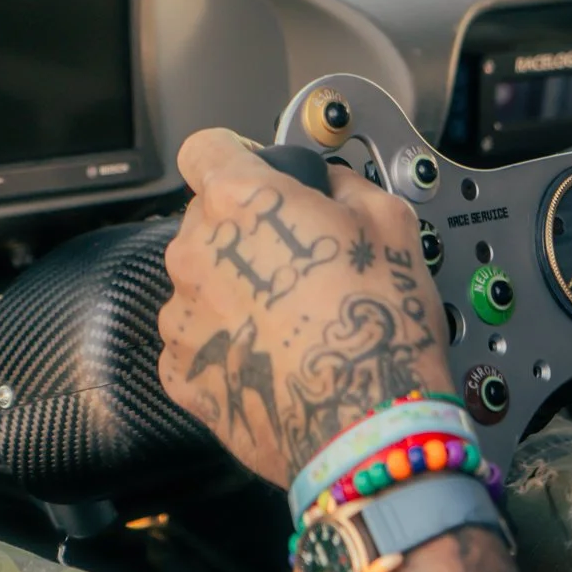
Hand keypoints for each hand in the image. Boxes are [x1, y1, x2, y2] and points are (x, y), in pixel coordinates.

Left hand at [158, 129, 452, 486]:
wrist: (364, 425)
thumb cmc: (378, 323)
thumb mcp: (389, 220)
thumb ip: (346, 183)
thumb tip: (333, 184)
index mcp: (238, 201)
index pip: (205, 147)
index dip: (235, 154)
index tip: (257, 172)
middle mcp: (195, 252)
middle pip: (206, 218)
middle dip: (246, 230)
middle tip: (300, 260)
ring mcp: (182, 315)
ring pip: (201, 280)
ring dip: (235, 288)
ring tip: (291, 317)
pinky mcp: (182, 371)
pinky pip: (198, 339)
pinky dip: (228, 342)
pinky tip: (273, 354)